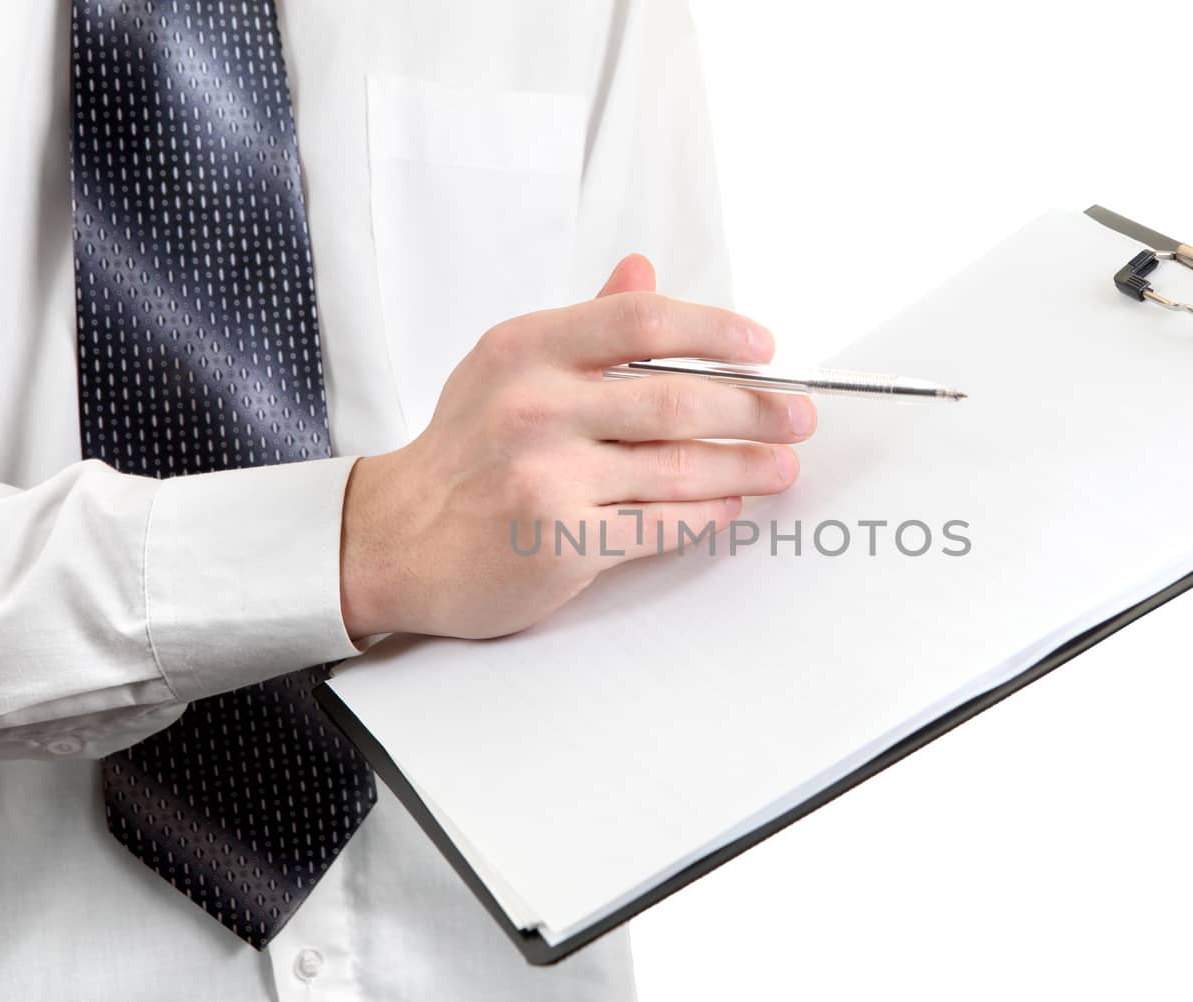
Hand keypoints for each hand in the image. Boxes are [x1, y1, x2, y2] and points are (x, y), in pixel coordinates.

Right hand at [338, 255, 816, 640]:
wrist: (395, 539)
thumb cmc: (461, 452)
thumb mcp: (506, 367)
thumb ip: (584, 325)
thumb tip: (643, 270)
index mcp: (527, 349)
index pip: (643, 319)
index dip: (715, 329)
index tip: (761, 347)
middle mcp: (535, 407)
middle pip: (677, 398)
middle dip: (754, 407)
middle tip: (797, 413)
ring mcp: (547, 476)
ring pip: (678, 467)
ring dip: (746, 466)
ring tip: (782, 464)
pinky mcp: (559, 539)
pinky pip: (658, 525)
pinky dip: (704, 515)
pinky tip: (729, 506)